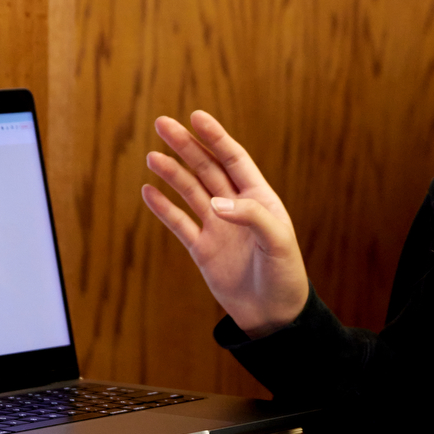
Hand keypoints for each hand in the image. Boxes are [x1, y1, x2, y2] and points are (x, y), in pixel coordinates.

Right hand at [142, 111, 309, 338]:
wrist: (275, 316)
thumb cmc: (285, 276)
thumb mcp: (277, 242)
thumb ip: (249, 217)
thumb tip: (214, 203)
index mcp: (259, 198)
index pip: (234, 159)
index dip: (216, 137)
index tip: (197, 117)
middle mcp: (236, 206)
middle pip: (207, 168)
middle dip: (186, 146)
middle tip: (162, 124)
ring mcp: (217, 227)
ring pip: (190, 192)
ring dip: (172, 173)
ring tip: (153, 156)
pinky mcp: (202, 249)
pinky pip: (179, 223)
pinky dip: (163, 207)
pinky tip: (148, 191)